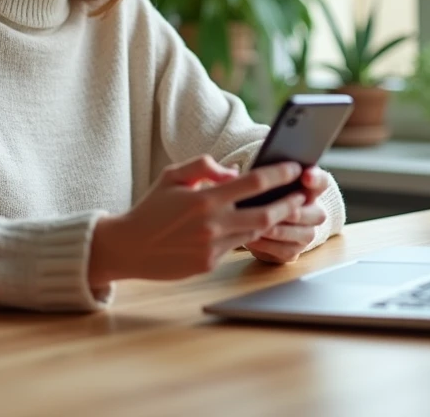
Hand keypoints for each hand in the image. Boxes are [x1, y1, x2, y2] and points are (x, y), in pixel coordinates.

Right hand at [88, 155, 307, 287]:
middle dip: (287, 204)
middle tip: (301, 196)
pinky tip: (248, 227)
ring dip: (270, 222)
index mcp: (205, 198)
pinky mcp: (208, 264)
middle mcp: (212, 224)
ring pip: (253, 233)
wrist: (128, 247)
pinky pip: (234, 247)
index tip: (294, 168)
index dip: (278, 174)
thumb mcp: (172, 176)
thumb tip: (234, 172)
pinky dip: (242, 236)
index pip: (254, 183)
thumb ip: (204, 166)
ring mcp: (212, 247)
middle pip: (265, 215)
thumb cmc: (151, 207)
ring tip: (283, 210)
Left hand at [246, 166, 329, 264]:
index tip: (304, 175)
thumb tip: (232, 170)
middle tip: (272, 207)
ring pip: (299, 232)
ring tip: (255, 224)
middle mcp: (314, 212)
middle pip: (313, 212)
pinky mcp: (294, 251)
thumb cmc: (260, 196)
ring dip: (277, 229)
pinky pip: (285, 249)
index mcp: (310, 189)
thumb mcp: (260, 182)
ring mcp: (307, 233)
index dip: (314, 178)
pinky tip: (251, 239)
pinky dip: (267, 245)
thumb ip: (256, 175)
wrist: (258, 224)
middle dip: (291, 210)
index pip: (321, 181)